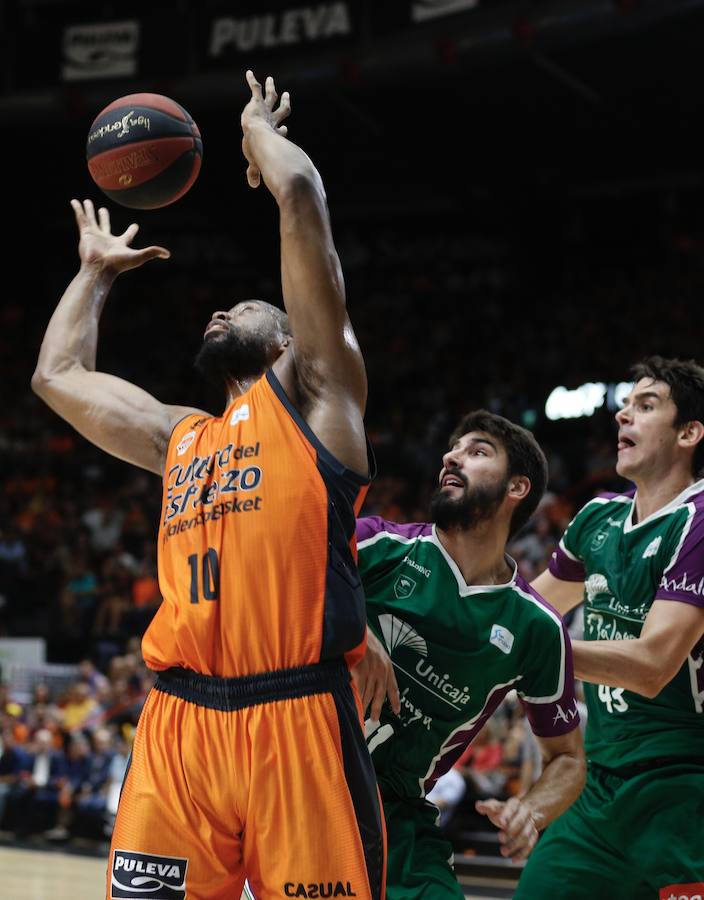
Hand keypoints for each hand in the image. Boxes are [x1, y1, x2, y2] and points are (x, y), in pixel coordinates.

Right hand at [71, 199, 169, 274]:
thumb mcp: (139, 256)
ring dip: (89, 211)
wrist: (100, 268)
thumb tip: (168, 254)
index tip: (135, 225)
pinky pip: (81, 218)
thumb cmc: (119, 264)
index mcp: (119, 244)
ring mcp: (95, 236)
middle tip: (103, 210)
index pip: (127, 236)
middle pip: (105, 226)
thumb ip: (152, 252)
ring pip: (91, 220)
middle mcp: (106, 239)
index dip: (131, 231)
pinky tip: (75, 201)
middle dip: (104, 218)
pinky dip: (78, 209)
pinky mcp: (85, 233)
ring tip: (87, 202)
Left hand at [241, 70, 291, 188]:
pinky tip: (248, 73)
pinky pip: (255, 89)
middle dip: (283, 104)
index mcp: (275, 136)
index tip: (284, 129)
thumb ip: (253, 173)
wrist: (260, 141)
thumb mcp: (256, 163)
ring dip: (271, 89)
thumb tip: (252, 186)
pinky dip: (252, 81)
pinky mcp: (257, 103)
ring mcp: (265, 111)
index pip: (280, 131)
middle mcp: (273, 122)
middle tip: (286, 96)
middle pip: (281, 110)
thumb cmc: (260, 154)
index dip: (282, 130)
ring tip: (270, 80)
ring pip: (271, 97)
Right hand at [351, 628, 400, 720]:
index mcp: (386, 664)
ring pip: (368, 695)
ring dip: (365, 706)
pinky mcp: (361, 673)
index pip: (392, 685)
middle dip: (377, 708)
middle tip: (374, 719)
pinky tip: (355, 706)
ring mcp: (371, 672)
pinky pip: (359, 691)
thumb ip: (375, 662)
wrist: (355, 629)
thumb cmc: (361, 637)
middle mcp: (381, 670)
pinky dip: (357, 700)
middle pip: (380, 694)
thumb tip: (370, 674)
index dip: (395, 699)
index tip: (397, 710)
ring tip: (361, 715)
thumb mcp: (374, 648)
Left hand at [475, 797, 538, 861]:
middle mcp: (525, 813)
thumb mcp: (497, 806)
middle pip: (520, 822)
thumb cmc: (505, 811)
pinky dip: (522, 853)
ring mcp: (530, 825)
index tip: (499, 822)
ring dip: (515, 844)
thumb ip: (488, 806)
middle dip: (511, 830)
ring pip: (525, 835)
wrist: (523, 812)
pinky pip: (530, 846)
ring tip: (503, 851)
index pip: (511, 808)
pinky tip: (514, 860)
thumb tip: (478, 805)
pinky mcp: (533, 836)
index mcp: (515, 804)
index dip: (506, 815)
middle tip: (500, 838)